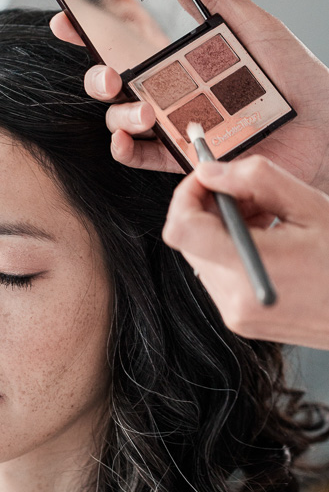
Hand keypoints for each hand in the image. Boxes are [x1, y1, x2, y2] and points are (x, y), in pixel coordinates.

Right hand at [50, 0, 328, 193]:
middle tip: (110, 74)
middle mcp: (169, 92)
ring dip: (119, 115)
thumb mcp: (257, 28)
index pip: (126, 42)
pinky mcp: (183, 159)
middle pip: (111, 84)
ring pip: (121, 120)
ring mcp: (173, 126)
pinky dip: (126, 150)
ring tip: (144, 111)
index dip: (90, 32)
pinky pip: (142, 159)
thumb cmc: (298, 78)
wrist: (323, 128)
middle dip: (96, 77)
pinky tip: (128, 140)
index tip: (67, 21)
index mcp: (180, 58)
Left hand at [162, 155, 328, 348]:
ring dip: (224, 230)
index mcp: (248, 268)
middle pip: (190, 240)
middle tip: (253, 195)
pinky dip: (233, 252)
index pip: (181, 228)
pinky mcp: (241, 320)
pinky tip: (270, 242)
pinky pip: (219, 276)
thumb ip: (256, 181)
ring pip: (202, 256)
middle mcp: (233, 298)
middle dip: (211, 208)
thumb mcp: (310, 207)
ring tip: (270, 219)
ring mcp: (235, 314)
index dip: (186, 195)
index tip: (209, 178)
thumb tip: (210, 171)